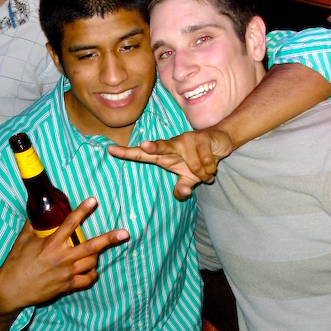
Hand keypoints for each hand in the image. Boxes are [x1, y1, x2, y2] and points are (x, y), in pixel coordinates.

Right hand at [0, 198, 128, 310]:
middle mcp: (62, 257)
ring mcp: (66, 273)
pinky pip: (87, 280)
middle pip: (91, 246)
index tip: (94, 200)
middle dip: (109, 239)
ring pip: (92, 262)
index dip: (83, 210)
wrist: (10, 290)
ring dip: (97, 256)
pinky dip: (92, 274)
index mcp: (51, 243)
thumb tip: (39, 212)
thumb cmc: (15, 263)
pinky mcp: (67, 286)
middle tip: (125, 233)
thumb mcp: (22, 240)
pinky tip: (90, 270)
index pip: (70, 223)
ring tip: (95, 252)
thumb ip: (32, 226)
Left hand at [108, 127, 235, 199]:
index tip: (111, 150)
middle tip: (144, 146)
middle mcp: (173, 145)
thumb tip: (182, 193)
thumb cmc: (198, 159)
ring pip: (194, 165)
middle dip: (153, 147)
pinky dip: (211, 168)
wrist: (220, 142)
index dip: (127, 153)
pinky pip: (206, 161)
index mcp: (164, 155)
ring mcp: (187, 139)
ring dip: (203, 173)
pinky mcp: (202, 137)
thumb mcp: (189, 178)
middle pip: (161, 146)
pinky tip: (213, 163)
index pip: (142, 155)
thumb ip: (182, 188)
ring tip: (207, 172)